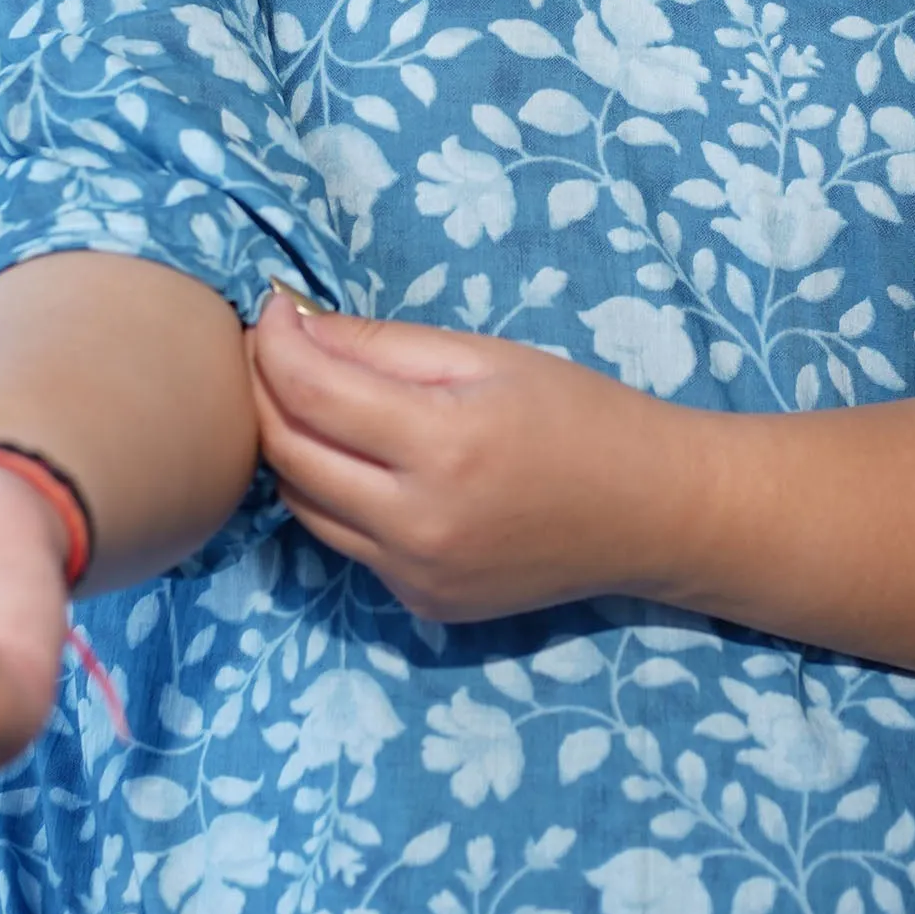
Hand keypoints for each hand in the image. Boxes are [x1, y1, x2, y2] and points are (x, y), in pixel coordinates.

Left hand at [248, 291, 679, 622]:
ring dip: (291, 448)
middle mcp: (420, 523)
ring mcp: (417, 575)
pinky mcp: (422, 604)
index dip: (275, 342)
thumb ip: (382, 345)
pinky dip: (338, 498)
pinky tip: (367, 464)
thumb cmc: (578, 415)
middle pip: (288, 453)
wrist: (651, 514)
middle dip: (263, 392)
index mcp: (445, 445)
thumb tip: (292, 327)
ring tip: (311, 402)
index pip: (311, 391)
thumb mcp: (487, 357)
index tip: (273, 309)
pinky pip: (347, 544)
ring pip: (303, 506)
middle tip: (273, 352)